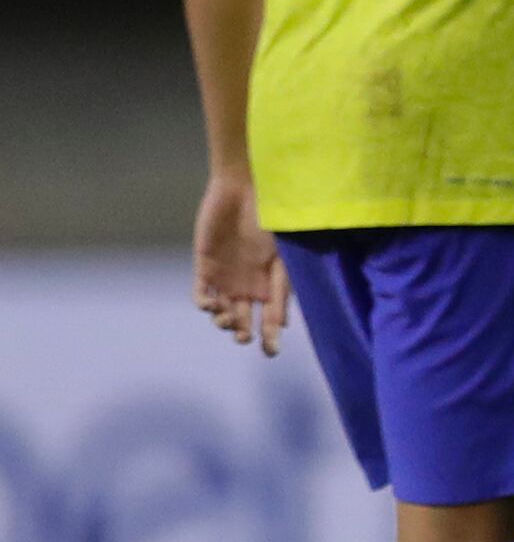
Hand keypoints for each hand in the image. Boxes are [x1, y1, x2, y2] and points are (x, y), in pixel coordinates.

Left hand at [192, 175, 288, 355]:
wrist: (244, 189)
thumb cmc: (271, 220)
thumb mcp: (283, 257)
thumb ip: (283, 289)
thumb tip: (283, 324)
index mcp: (272, 285)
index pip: (271, 320)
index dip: (271, 339)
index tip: (270, 352)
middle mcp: (249, 286)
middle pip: (243, 322)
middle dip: (242, 334)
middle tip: (242, 334)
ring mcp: (226, 278)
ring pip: (221, 314)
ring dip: (222, 322)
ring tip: (226, 316)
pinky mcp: (204, 267)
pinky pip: (201, 295)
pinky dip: (204, 304)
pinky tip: (210, 304)